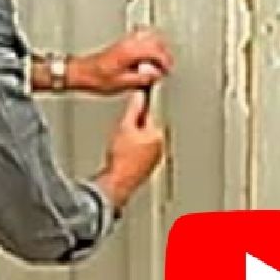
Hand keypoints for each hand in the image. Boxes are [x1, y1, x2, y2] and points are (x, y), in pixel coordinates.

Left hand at [72, 28, 173, 96]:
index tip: (167, 70)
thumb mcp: (122, 84)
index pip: (156, 51)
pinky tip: (149, 54)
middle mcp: (128, 43)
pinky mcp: (121, 43)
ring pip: (149, 35)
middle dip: (164, 53)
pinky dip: (149, 43)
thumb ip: (142, 79)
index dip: (165, 61)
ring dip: (158, 46)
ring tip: (161, 60)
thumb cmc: (96, 78)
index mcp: (130, 51)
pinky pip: (141, 36)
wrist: (82, 73)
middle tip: (167, 65)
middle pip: (155, 40)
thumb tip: (156, 76)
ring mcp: (125, 41)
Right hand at [96, 92, 164, 209]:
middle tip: (123, 132)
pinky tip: (123, 156)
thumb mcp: (125, 126)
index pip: (151, 115)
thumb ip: (134, 109)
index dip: (138, 111)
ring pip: (144, 142)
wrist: (117, 182)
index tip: (132, 109)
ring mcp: (155, 159)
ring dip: (135, 140)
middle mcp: (161, 148)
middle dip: (136, 127)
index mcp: (159, 136)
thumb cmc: (122, 159)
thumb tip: (139, 98)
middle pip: (148, 129)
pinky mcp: (148, 168)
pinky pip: (142, 153)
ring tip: (122, 146)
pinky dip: (134, 152)